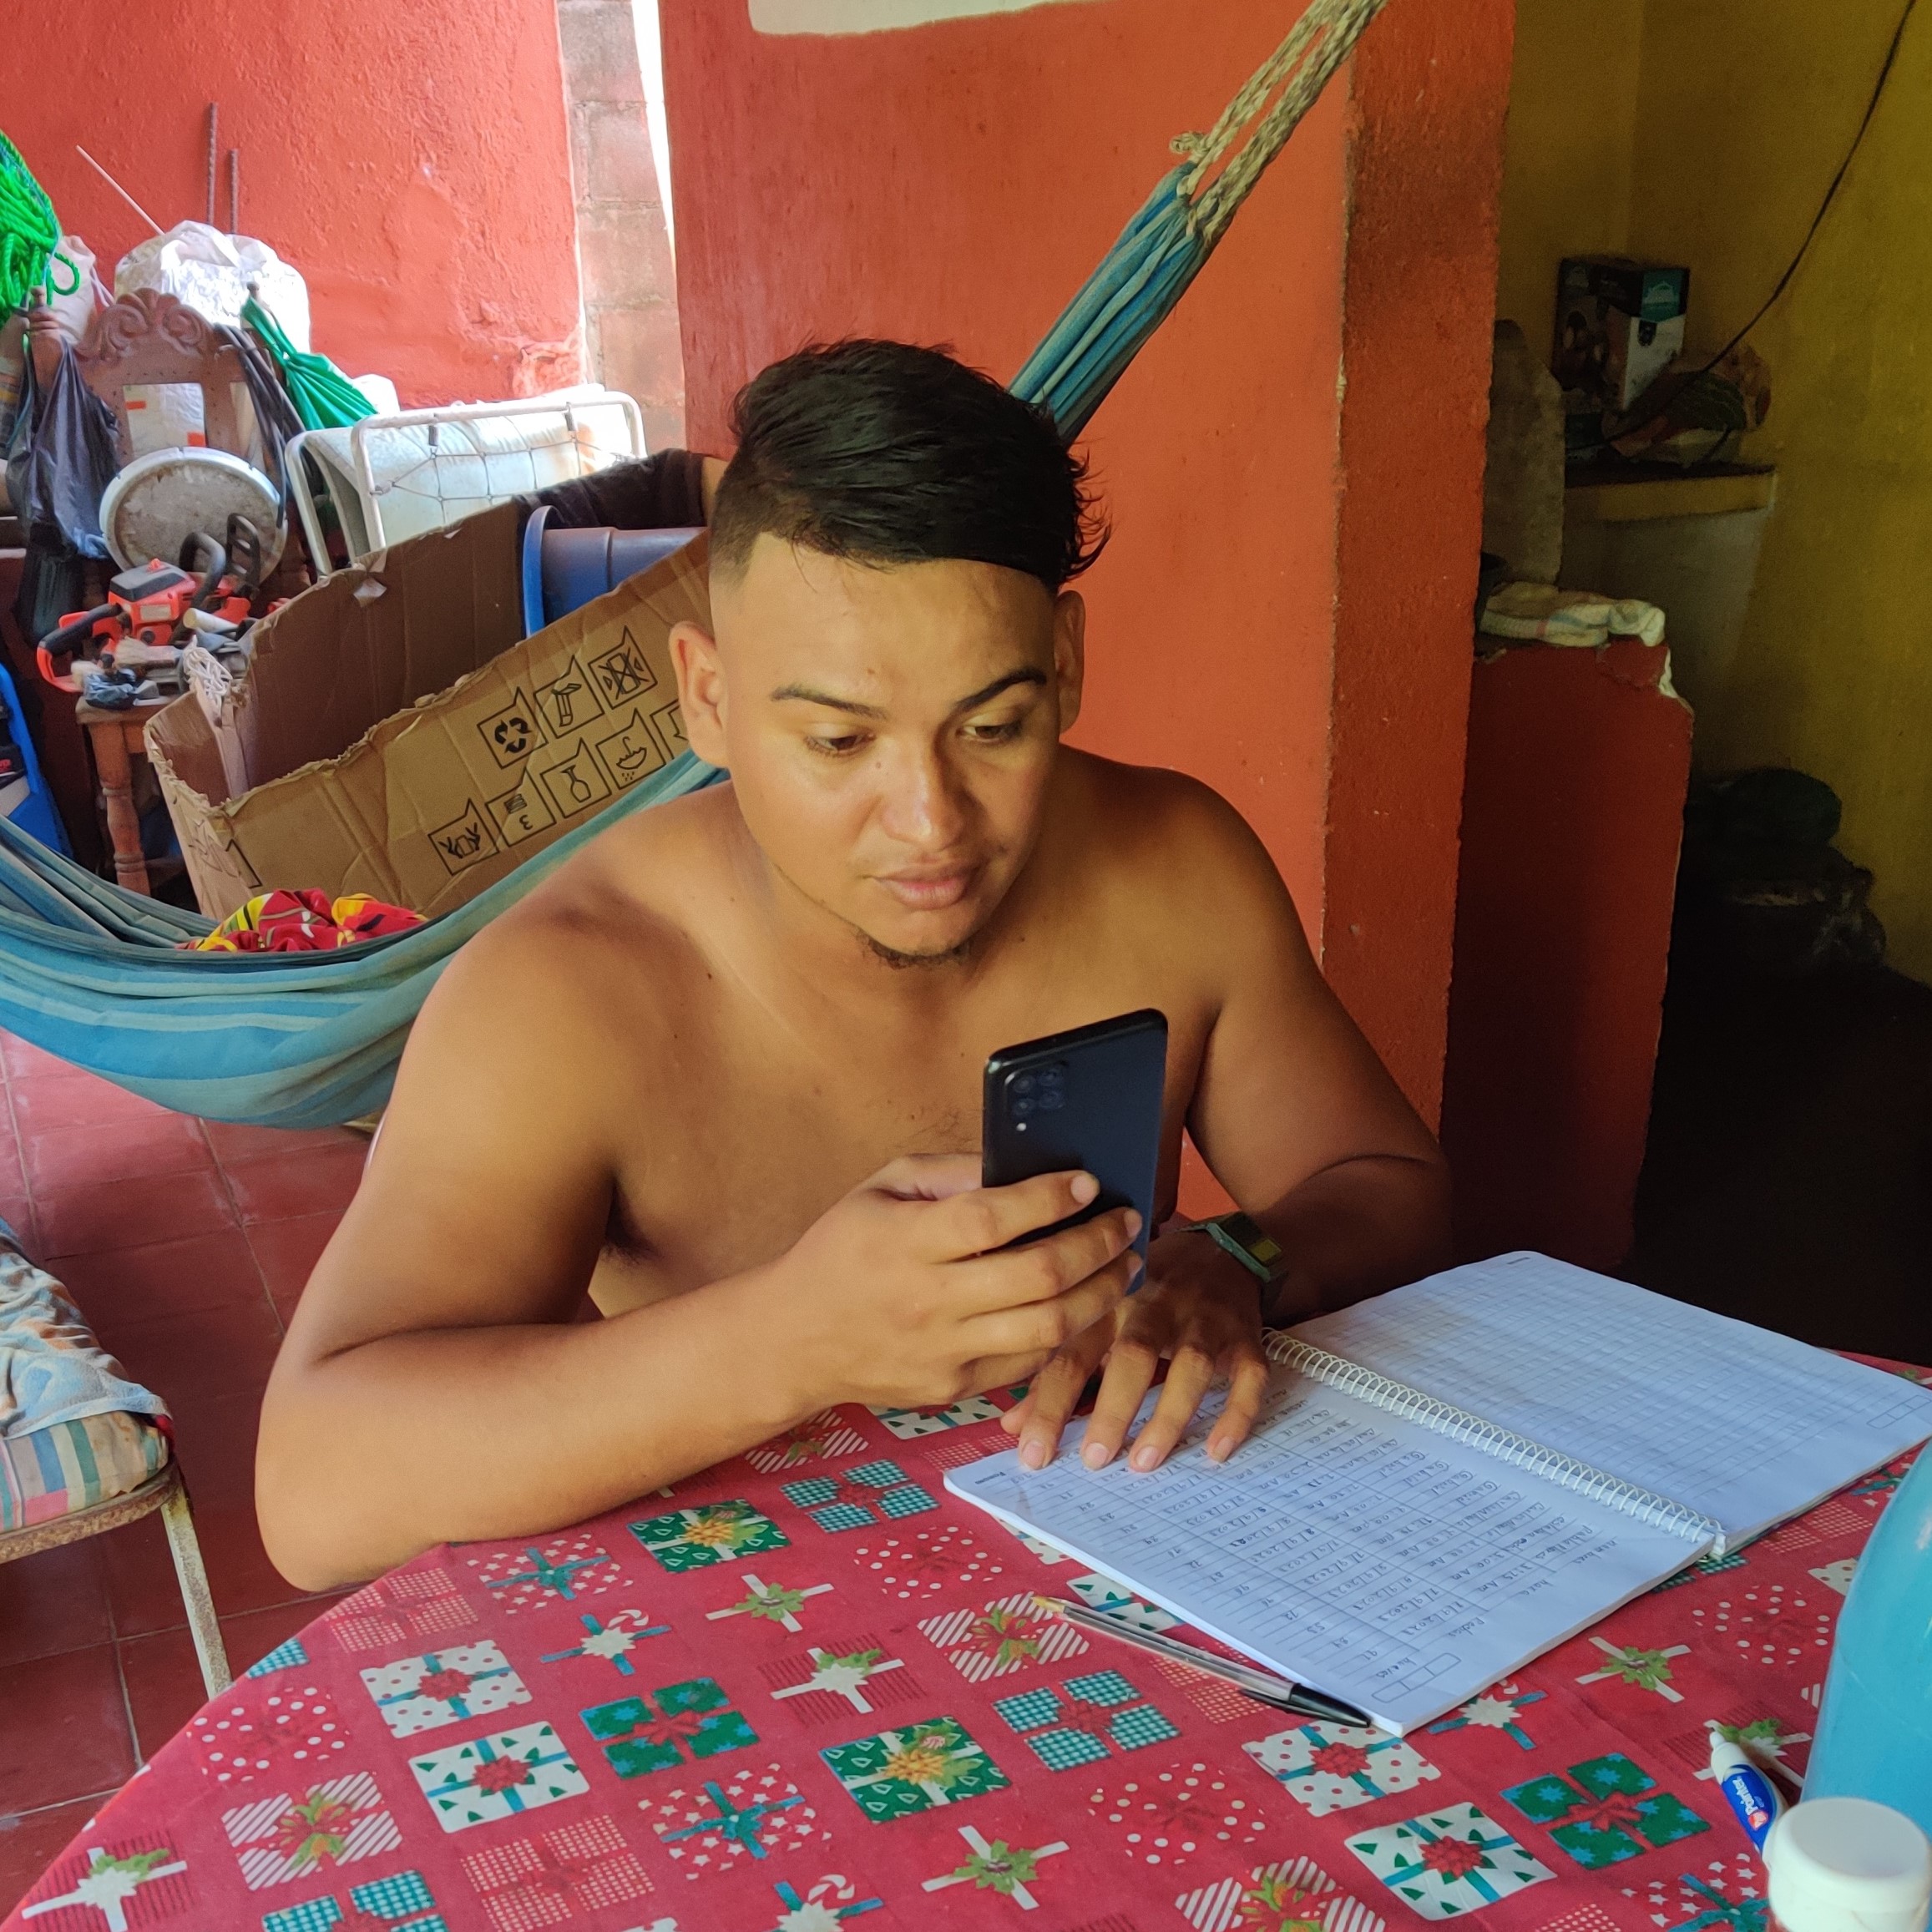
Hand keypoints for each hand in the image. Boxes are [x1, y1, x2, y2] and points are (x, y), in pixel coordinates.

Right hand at [751, 1154, 1141, 1414]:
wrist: (792, 1339)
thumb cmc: (841, 1250)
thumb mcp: (881, 1187)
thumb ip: (951, 1173)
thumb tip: (1024, 1166)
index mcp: (904, 1241)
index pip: (992, 1218)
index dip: (1049, 1198)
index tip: (1089, 1183)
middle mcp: (927, 1301)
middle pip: (1037, 1276)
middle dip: (1097, 1245)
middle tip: (1127, 1222)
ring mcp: (942, 1352)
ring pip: (1048, 1328)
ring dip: (1101, 1293)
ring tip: (1125, 1265)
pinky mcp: (952, 1389)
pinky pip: (1028, 1362)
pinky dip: (1068, 1332)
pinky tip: (1086, 1303)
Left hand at [1001, 1225, 1269, 1471]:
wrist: (1219, 1252)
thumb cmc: (1144, 1295)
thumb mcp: (1098, 1322)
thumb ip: (1058, 1372)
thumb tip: (1012, 1427)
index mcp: (1107, 1304)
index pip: (1072, 1354)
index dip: (1050, 1404)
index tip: (1033, 1455)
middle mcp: (1156, 1306)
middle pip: (1133, 1354)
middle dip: (1113, 1408)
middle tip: (1094, 1460)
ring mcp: (1205, 1320)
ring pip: (1192, 1364)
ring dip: (1169, 1414)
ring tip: (1145, 1462)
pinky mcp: (1246, 1335)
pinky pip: (1249, 1374)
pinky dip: (1237, 1412)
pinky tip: (1217, 1451)